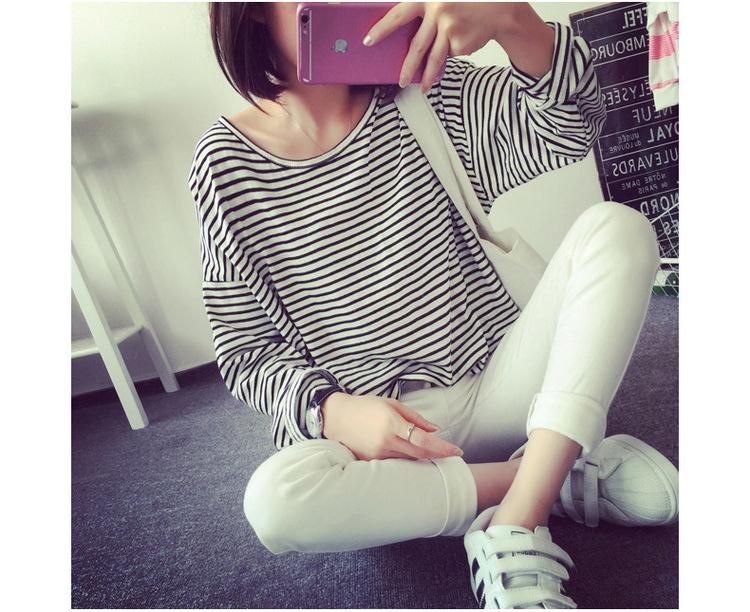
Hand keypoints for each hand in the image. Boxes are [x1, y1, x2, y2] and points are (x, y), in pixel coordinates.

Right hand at [322, 391, 464, 461]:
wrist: (335, 417)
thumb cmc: (365, 406)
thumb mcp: (391, 404)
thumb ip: (415, 418)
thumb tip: (435, 430)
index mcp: (392, 424)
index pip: (423, 441)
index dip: (443, 448)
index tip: (457, 451)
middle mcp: (385, 442)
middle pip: (420, 455)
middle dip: (438, 455)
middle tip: (451, 453)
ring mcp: (377, 455)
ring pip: (408, 460)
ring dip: (423, 457)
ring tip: (432, 450)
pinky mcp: (370, 462)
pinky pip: (394, 463)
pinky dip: (406, 459)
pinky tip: (410, 453)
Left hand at [363, 2, 524, 91]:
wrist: (499, 8)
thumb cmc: (466, 3)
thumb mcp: (442, 0)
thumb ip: (424, 12)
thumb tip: (405, 37)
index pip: (398, 16)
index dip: (381, 29)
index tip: (367, 41)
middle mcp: (437, 11)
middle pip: (416, 46)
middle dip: (406, 67)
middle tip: (399, 81)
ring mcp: (450, 28)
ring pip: (433, 58)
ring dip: (426, 76)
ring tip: (422, 88)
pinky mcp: (461, 41)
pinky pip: (450, 54)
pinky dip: (452, 53)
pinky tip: (462, 42)